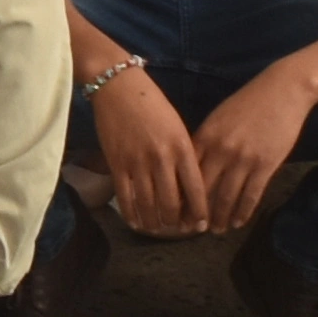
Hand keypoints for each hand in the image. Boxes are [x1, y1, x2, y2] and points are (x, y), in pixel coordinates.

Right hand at [83, 58, 208, 237]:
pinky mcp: (116, 164)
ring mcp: (137, 163)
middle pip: (171, 204)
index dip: (199, 213)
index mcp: (181, 147)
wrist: (118, 86)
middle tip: (178, 229)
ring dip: (155, 223)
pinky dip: (132, 215)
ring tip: (159, 228)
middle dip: (176, 224)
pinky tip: (137, 223)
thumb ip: (184, 156)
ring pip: (148, 205)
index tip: (201, 225)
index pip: (195, 190)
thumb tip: (188, 188)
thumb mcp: (177, 128)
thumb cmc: (153, 104)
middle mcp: (161, 159)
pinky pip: (125, 198)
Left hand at [181, 63, 317, 231]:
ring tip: (215, 230)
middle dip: (194, 213)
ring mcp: (243, 159)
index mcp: (204, 137)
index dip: (179, 197)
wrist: (282, 90)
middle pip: (202, 190)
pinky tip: (237, 223)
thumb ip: (205, 141)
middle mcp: (220, 150)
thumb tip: (192, 166)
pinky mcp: (265, 165)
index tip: (174, 211)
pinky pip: (250, 195)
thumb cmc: (248, 103)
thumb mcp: (218, 118)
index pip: (185, 174)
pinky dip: (242, 212)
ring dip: (219, 217)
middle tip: (189, 230)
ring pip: (225, 197)